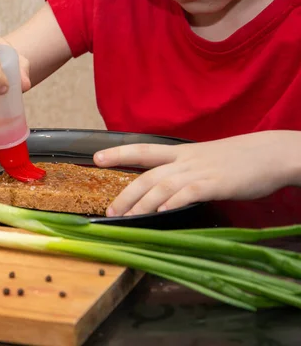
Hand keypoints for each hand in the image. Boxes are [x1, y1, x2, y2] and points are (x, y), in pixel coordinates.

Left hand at [93, 131, 300, 216]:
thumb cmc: (239, 160)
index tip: (96, 157)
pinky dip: (172, 202)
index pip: (143, 150)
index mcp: (181, 153)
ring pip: (162, 186)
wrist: (271, 153)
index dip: (118, 153)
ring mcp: (199, 171)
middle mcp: (185, 161)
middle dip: (125, 193)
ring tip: (126, 218)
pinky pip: (188, 193)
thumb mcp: (204, 160)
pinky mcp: (215, 183)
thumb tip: (164, 191)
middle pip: (147, 175)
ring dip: (142, 203)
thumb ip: (183, 172)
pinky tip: (161, 212)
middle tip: (109, 210)